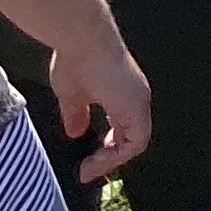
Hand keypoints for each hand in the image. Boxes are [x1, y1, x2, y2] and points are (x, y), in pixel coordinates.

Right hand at [51, 30, 155, 182]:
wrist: (82, 39)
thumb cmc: (75, 59)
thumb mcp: (72, 95)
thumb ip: (76, 114)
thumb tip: (75, 133)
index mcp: (122, 94)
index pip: (123, 129)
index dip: (108, 149)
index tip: (85, 162)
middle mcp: (135, 98)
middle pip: (131, 138)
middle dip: (109, 158)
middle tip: (88, 171)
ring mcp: (138, 101)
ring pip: (135, 142)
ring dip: (112, 159)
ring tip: (90, 169)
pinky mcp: (136, 105)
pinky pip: (136, 141)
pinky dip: (117, 155)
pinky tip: (97, 159)